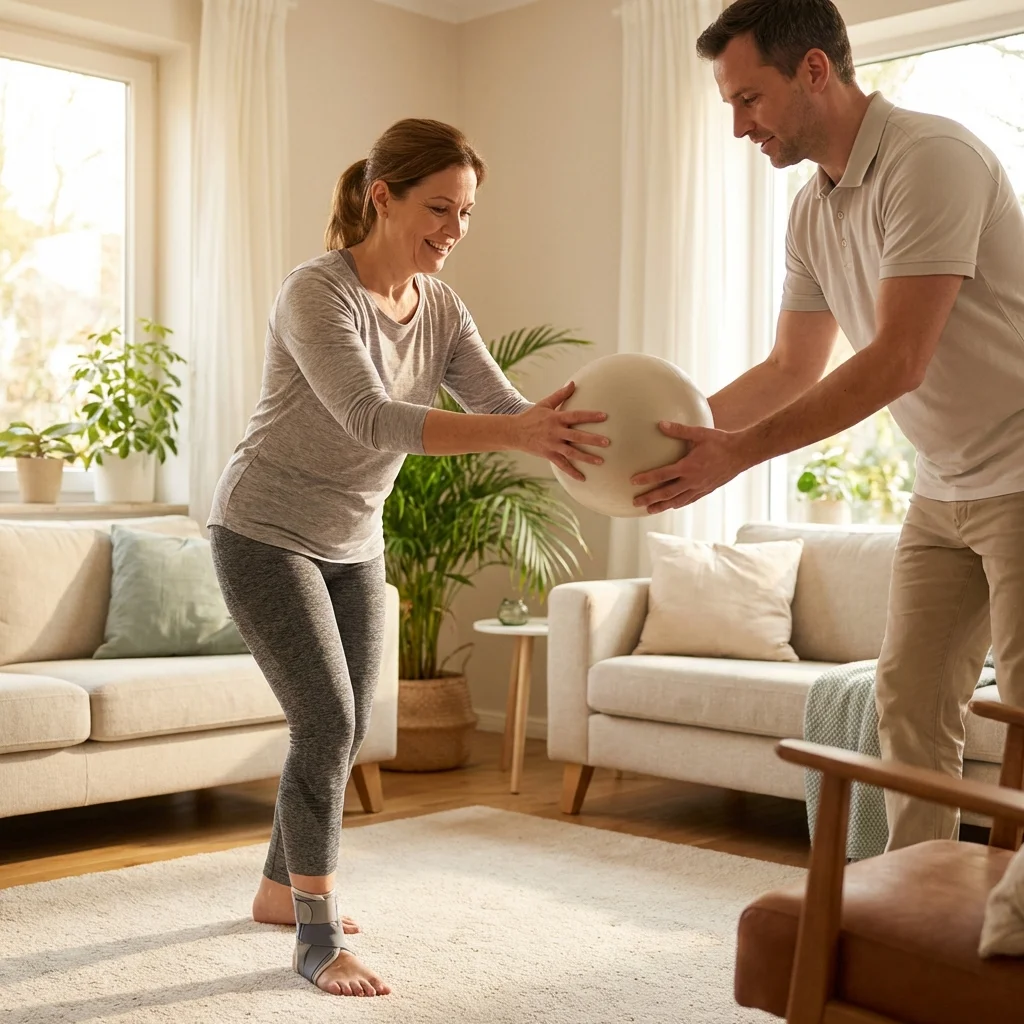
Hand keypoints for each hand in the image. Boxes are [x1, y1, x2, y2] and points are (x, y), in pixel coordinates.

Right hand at [515, 382, 608, 480]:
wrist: (514, 432)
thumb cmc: (531, 416)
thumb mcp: (545, 404)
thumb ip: (561, 395)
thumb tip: (573, 383)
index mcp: (556, 418)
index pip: (576, 416)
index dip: (590, 416)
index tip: (604, 416)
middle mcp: (555, 432)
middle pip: (577, 436)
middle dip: (592, 440)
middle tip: (607, 442)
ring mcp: (552, 445)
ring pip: (572, 453)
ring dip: (587, 457)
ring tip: (601, 461)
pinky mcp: (548, 455)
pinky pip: (562, 465)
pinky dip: (572, 472)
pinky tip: (583, 478)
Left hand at [630, 421, 755, 513]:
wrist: (742, 453)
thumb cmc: (720, 441)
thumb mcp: (699, 433)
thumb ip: (679, 430)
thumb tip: (660, 424)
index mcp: (688, 467)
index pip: (663, 475)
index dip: (647, 478)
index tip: (633, 481)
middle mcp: (693, 481)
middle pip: (667, 493)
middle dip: (650, 498)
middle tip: (635, 502)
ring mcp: (700, 488)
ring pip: (678, 501)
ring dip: (662, 506)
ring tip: (650, 510)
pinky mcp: (707, 490)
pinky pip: (689, 500)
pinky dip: (678, 504)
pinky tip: (672, 505)